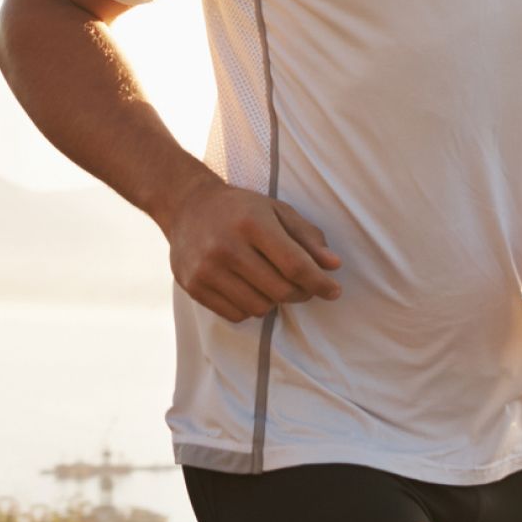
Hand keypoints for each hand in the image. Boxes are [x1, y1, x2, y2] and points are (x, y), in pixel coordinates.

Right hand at [166, 179, 342, 323]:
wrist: (188, 207)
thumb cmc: (241, 209)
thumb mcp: (277, 211)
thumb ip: (307, 237)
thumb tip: (334, 266)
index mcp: (252, 223)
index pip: (295, 265)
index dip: (319, 282)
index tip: (334, 291)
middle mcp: (227, 247)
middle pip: (280, 290)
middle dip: (301, 293)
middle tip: (304, 286)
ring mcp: (207, 269)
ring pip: (259, 308)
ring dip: (274, 301)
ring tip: (271, 283)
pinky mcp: (193, 286)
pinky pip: (236, 315)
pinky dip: (250, 308)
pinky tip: (249, 288)